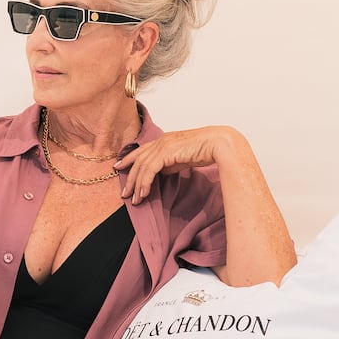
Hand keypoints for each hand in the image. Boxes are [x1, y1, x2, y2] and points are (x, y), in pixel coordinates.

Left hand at [114, 126, 238, 204]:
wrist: (218, 144)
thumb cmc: (206, 150)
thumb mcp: (183, 158)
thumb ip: (170, 163)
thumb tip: (160, 171)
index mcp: (165, 139)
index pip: (142, 150)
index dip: (129, 159)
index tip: (119, 168)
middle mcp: (161, 140)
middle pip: (138, 159)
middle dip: (129, 177)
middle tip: (124, 192)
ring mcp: (163, 145)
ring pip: (141, 166)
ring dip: (136, 184)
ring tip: (134, 199)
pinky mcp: (166, 152)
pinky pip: (149, 170)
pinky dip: (144, 183)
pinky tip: (143, 194)